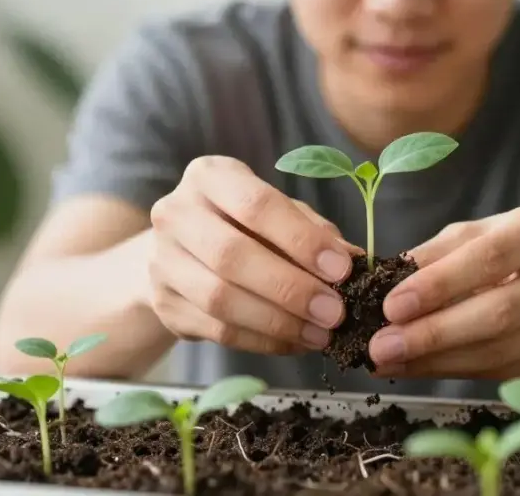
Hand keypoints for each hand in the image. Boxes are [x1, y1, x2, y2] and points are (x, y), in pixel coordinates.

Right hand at [147, 155, 354, 354]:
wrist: (180, 249)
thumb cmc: (244, 223)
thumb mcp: (279, 212)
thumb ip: (314, 231)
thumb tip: (358, 263)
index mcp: (209, 177)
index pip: (256, 205)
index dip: (301, 239)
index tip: (341, 269)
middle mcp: (175, 213)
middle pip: (232, 256)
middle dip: (290, 288)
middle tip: (334, 311)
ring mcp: (161, 260)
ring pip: (220, 299)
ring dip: (278, 322)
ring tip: (320, 333)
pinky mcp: (163, 303)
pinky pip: (216, 330)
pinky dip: (262, 341)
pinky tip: (295, 342)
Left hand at [367, 205, 519, 379]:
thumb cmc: (512, 250)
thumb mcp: (477, 233)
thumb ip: (437, 253)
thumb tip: (385, 281)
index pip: (490, 257)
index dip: (439, 284)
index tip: (392, 305)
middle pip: (499, 312)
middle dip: (433, 333)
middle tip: (380, 345)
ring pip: (497, 351)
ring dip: (435, 359)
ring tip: (387, 359)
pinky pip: (498, 372)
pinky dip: (450, 371)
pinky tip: (413, 366)